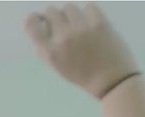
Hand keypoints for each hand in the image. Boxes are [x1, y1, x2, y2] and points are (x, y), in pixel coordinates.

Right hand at [25, 3, 139, 98]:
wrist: (111, 80)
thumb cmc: (83, 76)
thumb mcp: (58, 67)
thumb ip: (47, 49)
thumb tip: (42, 28)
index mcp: (50, 51)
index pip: (32, 25)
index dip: (34, 19)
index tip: (39, 19)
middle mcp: (63, 37)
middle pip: (51, 12)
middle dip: (54, 16)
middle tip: (62, 23)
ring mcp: (81, 28)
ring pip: (69, 7)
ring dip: (71, 14)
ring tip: (78, 23)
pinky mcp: (99, 22)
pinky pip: (89, 6)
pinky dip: (89, 12)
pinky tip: (91, 21)